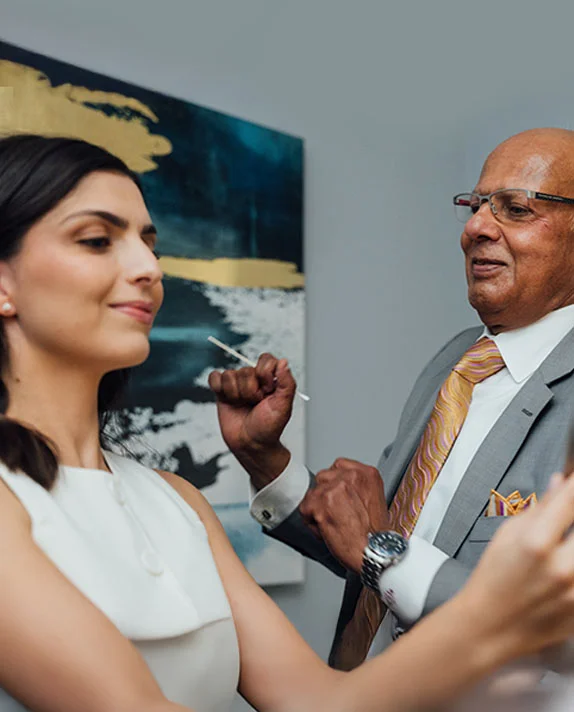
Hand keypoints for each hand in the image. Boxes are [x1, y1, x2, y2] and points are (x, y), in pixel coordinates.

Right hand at [208, 354, 296, 488]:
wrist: (251, 445)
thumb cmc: (269, 428)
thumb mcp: (284, 406)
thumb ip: (287, 383)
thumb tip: (283, 361)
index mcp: (270, 379)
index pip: (265, 360)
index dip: (264, 375)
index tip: (268, 391)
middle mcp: (254, 378)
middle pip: (245, 370)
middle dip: (250, 391)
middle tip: (255, 404)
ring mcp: (237, 384)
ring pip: (229, 375)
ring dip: (235, 394)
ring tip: (242, 405)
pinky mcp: (222, 391)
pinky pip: (214, 377)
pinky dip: (218, 387)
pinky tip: (228, 399)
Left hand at [299, 458, 389, 572]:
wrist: (375, 552)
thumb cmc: (376, 535)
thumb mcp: (374, 500)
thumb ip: (356, 488)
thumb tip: (340, 487)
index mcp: (367, 473)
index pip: (338, 466)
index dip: (335, 484)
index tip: (339, 496)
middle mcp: (351, 476)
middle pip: (323, 478)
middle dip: (325, 496)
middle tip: (338, 513)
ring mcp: (335, 487)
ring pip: (312, 494)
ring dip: (318, 510)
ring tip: (335, 523)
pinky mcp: (321, 502)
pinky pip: (305, 509)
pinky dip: (312, 523)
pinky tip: (328, 530)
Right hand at [457, 473, 573, 659]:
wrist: (491, 627)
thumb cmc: (493, 578)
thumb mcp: (508, 534)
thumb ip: (541, 508)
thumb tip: (562, 482)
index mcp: (537, 542)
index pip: (571, 499)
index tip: (573, 477)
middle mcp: (563, 567)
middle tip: (564, 526)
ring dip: (572, 546)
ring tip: (560, 548)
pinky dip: (573, 570)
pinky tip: (561, 572)